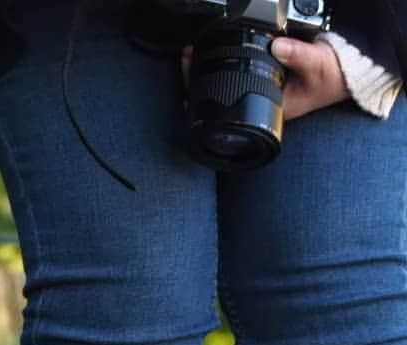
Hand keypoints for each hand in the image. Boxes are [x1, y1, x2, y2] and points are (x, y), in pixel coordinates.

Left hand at [181, 37, 348, 121]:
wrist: (347, 74)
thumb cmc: (333, 76)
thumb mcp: (317, 65)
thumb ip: (298, 55)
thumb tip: (278, 45)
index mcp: (267, 109)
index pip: (227, 106)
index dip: (206, 90)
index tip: (194, 70)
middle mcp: (258, 103)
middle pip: (219, 94)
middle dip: (199, 76)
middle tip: (188, 55)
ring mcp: (258, 90)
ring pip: (225, 82)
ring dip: (208, 66)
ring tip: (193, 50)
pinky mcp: (263, 76)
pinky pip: (238, 69)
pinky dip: (225, 59)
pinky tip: (213, 48)